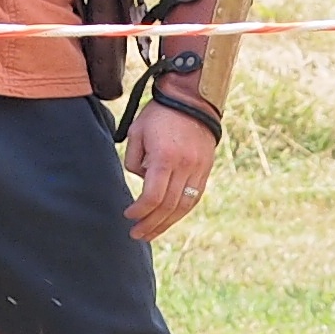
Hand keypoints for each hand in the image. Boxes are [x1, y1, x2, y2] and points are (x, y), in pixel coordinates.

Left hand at [125, 99, 218, 238]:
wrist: (192, 98)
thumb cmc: (159, 114)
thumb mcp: (137, 132)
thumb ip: (134, 161)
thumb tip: (142, 180)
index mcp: (165, 157)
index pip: (153, 196)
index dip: (139, 211)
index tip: (128, 215)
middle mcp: (185, 166)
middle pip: (168, 206)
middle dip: (151, 224)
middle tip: (137, 235)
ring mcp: (198, 168)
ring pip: (184, 206)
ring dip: (166, 223)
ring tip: (151, 233)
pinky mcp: (206, 168)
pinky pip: (194, 197)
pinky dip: (181, 211)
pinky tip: (169, 219)